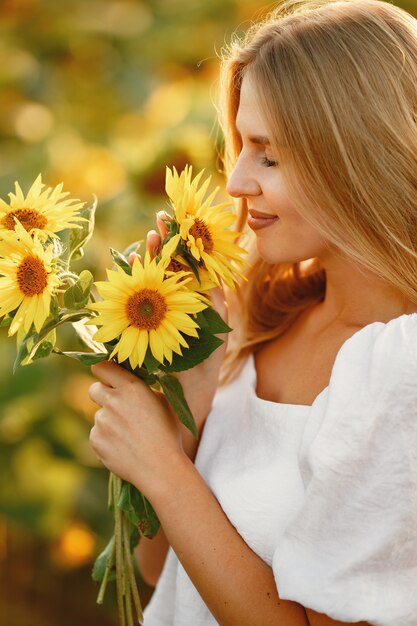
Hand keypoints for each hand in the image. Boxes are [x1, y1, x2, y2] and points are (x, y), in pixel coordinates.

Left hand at [89, 360, 184, 496]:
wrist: (161, 467)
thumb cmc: (167, 433)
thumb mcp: (163, 402)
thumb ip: (143, 389)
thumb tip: (129, 383)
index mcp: (131, 387)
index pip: (102, 367)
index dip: (103, 370)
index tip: (106, 375)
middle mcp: (113, 401)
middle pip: (94, 389)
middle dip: (102, 394)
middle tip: (117, 406)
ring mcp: (102, 421)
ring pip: (99, 415)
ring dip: (109, 421)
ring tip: (130, 436)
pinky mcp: (96, 439)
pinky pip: (97, 434)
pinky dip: (106, 439)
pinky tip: (123, 447)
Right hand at [129, 211, 227, 436]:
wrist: (182, 408)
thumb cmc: (202, 375)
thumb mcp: (215, 342)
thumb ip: (216, 311)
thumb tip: (217, 280)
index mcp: (191, 307)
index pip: (186, 269)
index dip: (182, 246)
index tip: (179, 224)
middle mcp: (171, 309)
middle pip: (165, 268)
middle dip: (162, 244)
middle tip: (158, 222)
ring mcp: (152, 319)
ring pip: (146, 282)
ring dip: (144, 260)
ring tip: (143, 243)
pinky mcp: (135, 331)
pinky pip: (131, 304)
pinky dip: (128, 286)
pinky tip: (125, 270)